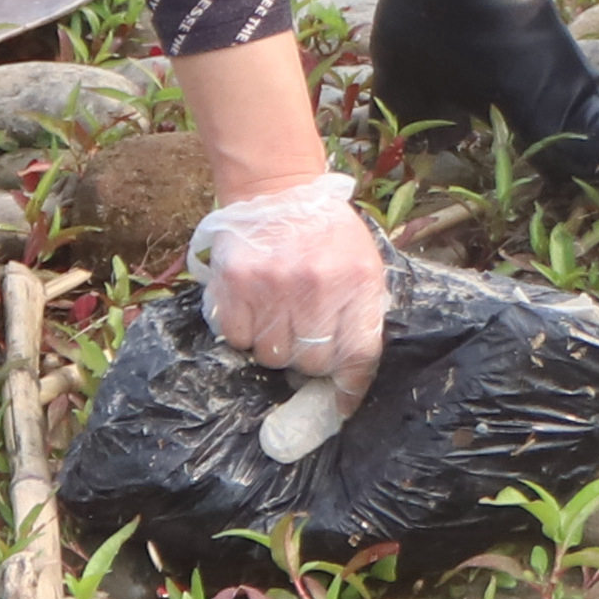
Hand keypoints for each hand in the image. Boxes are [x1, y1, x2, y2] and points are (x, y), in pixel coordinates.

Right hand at [186, 171, 390, 387]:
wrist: (278, 191)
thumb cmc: (325, 233)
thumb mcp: (362, 263)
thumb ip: (362, 311)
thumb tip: (351, 370)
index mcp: (358, 282)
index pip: (359, 355)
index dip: (349, 390)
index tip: (341, 408)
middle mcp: (317, 287)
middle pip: (312, 361)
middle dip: (310, 359)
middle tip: (305, 336)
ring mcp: (274, 286)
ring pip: (273, 356)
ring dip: (276, 346)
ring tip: (280, 316)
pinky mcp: (236, 285)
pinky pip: (240, 339)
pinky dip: (246, 334)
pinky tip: (254, 308)